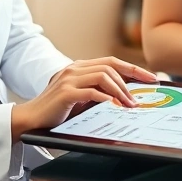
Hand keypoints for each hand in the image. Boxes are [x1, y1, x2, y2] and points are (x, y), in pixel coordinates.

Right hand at [12, 57, 157, 138]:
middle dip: (130, 81)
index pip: (111, 62)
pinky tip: (114, 106)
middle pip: (110, 67)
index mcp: (79, 67)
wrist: (31, 118)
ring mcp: (69, 78)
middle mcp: (75, 69)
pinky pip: (92, 91)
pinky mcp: (65, 92)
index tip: (151, 78)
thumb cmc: (57, 111)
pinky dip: (106, 98)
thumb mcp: (81, 98)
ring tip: (129, 106)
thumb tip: (126, 96)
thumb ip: (98, 92)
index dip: (133, 69)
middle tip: (140, 98)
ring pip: (103, 76)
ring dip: (120, 91)